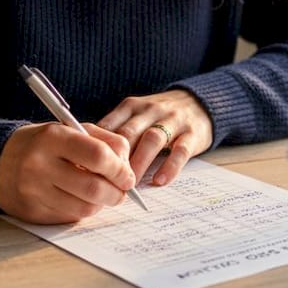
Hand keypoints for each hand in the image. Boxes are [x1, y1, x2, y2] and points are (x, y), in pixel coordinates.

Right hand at [0, 122, 136, 223]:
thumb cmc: (45, 144)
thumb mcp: (71, 130)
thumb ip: (105, 141)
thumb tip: (128, 167)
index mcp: (53, 138)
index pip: (98, 156)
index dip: (120, 169)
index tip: (127, 176)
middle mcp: (40, 165)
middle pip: (94, 188)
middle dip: (116, 193)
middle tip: (121, 191)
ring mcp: (34, 191)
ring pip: (85, 208)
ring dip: (102, 204)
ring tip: (102, 194)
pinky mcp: (32, 212)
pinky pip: (70, 217)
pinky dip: (83, 210)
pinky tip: (80, 199)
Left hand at [97, 88, 212, 187]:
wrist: (199, 102)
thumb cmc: (159, 116)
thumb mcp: (136, 116)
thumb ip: (116, 132)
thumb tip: (89, 159)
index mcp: (131, 106)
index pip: (110, 125)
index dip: (98, 148)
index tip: (89, 170)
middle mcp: (151, 110)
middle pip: (129, 133)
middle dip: (117, 158)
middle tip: (106, 182)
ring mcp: (173, 120)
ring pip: (152, 140)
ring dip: (139, 163)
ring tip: (130, 185)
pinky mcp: (192, 133)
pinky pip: (180, 151)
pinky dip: (169, 167)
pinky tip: (159, 181)